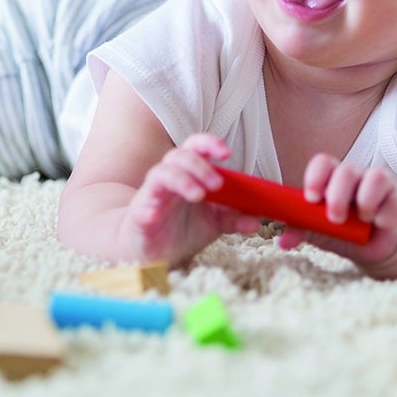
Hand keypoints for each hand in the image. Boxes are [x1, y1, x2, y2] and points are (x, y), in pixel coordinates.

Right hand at [122, 133, 263, 264]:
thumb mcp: (214, 223)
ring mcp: (152, 194)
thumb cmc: (182, 228)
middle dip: (200, 165)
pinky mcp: (140, 214)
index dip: (210, 144)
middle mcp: (168, 178)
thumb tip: (256, 221)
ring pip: (161, 174)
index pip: (196, 148)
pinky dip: (150, 208)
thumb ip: (233, 218)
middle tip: (217, 184)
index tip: (227, 154)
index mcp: (188, 173)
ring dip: (181, 181)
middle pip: (179, 156)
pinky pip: (143, 206)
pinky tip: (156, 214)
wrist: (153, 252)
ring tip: (197, 195)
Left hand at [277, 154, 396, 267]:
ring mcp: (379, 186)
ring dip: (365, 200)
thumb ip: (302, 230)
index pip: (323, 163)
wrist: (379, 247)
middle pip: (346, 171)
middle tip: (334, 218)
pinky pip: (395, 200)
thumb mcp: (321, 232)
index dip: (316, 177)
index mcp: (332, 179)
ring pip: (375, 177)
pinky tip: (379, 224)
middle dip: (338, 195)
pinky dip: (385, 214)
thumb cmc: (346, 232)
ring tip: (362, 220)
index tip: (311, 198)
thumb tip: (283, 241)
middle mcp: (355, 178)